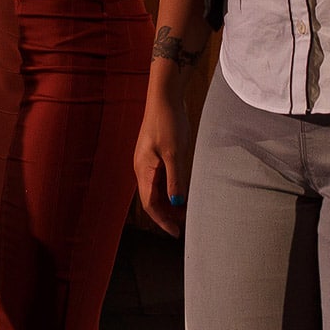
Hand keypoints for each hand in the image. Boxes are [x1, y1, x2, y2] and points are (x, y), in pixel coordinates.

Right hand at [133, 92, 190, 236]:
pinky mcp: (155, 154)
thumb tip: (177, 203)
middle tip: (186, 223)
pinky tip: (184, 190)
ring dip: (170, 202)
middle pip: (152, 199)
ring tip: (187, 210)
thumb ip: (175, 179)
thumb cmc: (168, 123)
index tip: (176, 232)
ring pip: (157, 190)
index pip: (150, 204)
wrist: (165, 98)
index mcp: (143, 170)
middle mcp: (142, 168)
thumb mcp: (174, 153)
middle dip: (167, 214)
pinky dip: (171, 188)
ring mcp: (148, 161)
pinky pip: (161, 178)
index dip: (162, 220)